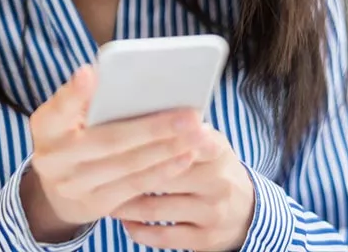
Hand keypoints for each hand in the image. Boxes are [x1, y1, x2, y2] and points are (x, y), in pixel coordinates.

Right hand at [20, 65, 206, 242]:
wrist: (56, 188)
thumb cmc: (71, 133)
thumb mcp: (67, 114)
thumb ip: (87, 99)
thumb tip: (121, 76)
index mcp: (46, 125)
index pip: (60, 106)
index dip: (75, 92)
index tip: (90, 73)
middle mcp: (54, 157)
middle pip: (108, 140)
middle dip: (153, 128)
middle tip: (189, 115)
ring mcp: (73, 185)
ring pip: (128, 165)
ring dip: (167, 149)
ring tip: (197, 133)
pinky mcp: (95, 205)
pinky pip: (135, 186)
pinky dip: (162, 169)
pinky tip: (185, 155)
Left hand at [111, 124, 254, 251]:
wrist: (249, 212)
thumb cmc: (214, 167)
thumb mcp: (211, 142)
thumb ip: (184, 129)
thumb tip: (144, 110)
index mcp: (217, 151)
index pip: (185, 140)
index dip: (155, 137)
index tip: (123, 134)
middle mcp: (218, 182)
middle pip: (163, 174)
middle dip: (127, 171)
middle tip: (98, 166)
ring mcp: (212, 213)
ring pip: (156, 208)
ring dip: (125, 203)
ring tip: (102, 193)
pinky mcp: (204, 240)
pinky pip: (163, 237)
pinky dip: (138, 229)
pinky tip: (123, 221)